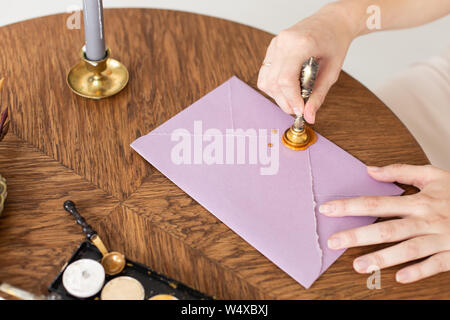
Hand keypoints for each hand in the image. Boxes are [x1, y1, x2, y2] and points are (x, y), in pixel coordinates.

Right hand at [257, 3, 355, 122]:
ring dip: (278, 96)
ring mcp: (275, 44)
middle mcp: (283, 42)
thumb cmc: (335, 42)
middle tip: (299, 109)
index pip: (286, 80)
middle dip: (285, 102)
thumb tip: (309, 117)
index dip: (291, 100)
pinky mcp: (271, 48)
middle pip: (274, 83)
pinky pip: (265, 74)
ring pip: (266, 81)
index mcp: (301, 44)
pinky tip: (288, 88)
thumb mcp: (332, 71)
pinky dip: (274, 86)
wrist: (332, 22)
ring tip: (294, 98)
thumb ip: (319, 95)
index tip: (301, 112)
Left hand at [319, 164, 449, 282]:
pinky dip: (418, 272)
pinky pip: (435, 265)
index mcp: (419, 200)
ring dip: (383, 258)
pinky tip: (398, 278)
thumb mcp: (434, 175)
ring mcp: (441, 238)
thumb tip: (370, 170)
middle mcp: (427, 220)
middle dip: (358, 235)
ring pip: (409, 250)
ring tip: (359, 266)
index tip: (327, 209)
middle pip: (388, 228)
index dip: (350, 206)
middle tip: (333, 242)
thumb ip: (401, 172)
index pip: (377, 202)